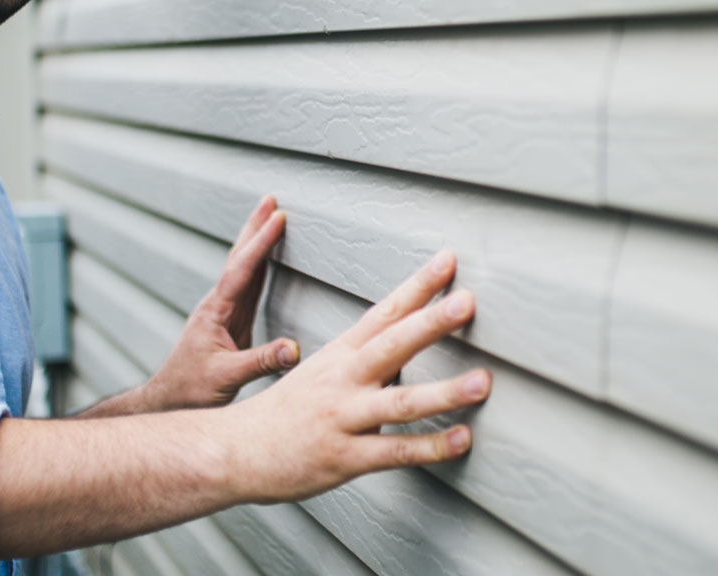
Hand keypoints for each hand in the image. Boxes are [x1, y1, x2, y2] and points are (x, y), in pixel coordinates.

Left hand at [137, 196, 298, 412]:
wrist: (168, 400)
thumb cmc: (190, 390)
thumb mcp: (226, 378)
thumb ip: (260, 362)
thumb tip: (294, 349)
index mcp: (215, 312)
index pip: (242, 270)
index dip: (261, 243)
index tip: (278, 218)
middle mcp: (218, 305)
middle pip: (239, 258)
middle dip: (254, 228)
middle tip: (270, 199)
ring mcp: (223, 313)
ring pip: (243, 269)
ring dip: (257, 242)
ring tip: (270, 217)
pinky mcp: (230, 323)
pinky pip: (249, 286)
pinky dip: (260, 266)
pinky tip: (266, 259)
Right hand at [213, 249, 490, 503]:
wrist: (234, 450)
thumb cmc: (288, 410)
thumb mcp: (324, 369)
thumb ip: (370, 355)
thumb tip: (414, 339)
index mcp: (341, 353)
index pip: (385, 312)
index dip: (418, 285)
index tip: (449, 259)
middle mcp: (343, 380)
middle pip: (392, 345)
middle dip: (432, 322)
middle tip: (468, 301)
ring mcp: (343, 418)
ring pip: (399, 403)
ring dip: (444, 391)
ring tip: (483, 380)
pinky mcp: (344, 457)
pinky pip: (393, 452)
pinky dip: (430, 447)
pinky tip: (462, 439)